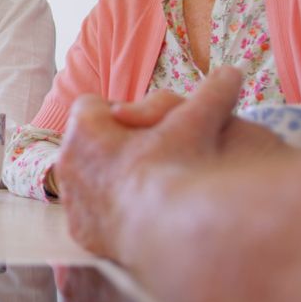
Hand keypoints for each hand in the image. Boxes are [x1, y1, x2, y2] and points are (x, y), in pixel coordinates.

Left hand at [56, 67, 285, 257]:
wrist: (170, 228)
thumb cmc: (179, 166)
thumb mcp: (197, 121)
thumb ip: (212, 93)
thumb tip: (233, 71)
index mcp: (84, 127)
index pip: (92, 107)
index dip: (119, 114)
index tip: (142, 126)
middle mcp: (68, 160)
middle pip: (88, 145)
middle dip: (112, 147)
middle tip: (148, 157)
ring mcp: (72, 198)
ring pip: (89, 181)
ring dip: (111, 180)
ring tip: (147, 187)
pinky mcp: (80, 230)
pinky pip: (92, 216)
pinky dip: (110, 215)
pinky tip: (140, 216)